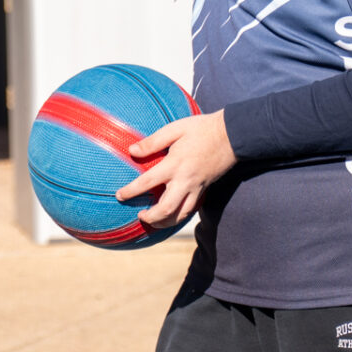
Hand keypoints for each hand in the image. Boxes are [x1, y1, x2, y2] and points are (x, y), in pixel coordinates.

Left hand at [115, 110, 235, 229]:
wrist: (232, 135)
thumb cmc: (202, 129)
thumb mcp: (175, 129)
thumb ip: (153, 141)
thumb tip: (132, 151)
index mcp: (174, 164)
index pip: (148, 183)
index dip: (131, 191)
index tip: (120, 195)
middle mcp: (185, 181)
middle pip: (166, 209)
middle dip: (150, 218)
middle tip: (140, 216)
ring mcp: (197, 187)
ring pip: (180, 215)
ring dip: (165, 222)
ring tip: (153, 221)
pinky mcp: (205, 190)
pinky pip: (191, 209)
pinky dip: (179, 216)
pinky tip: (171, 215)